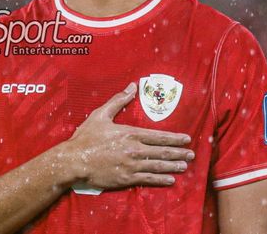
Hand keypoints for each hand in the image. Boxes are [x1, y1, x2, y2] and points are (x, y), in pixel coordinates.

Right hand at [62, 82, 193, 188]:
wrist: (74, 161)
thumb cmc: (86, 137)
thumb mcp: (101, 114)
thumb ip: (118, 100)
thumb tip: (132, 86)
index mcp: (130, 133)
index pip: (158, 136)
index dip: (174, 138)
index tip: (187, 139)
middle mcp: (134, 150)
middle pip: (162, 152)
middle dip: (178, 153)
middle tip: (192, 154)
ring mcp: (131, 165)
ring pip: (158, 166)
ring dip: (173, 166)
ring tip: (185, 166)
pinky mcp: (126, 179)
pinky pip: (147, 179)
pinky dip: (160, 180)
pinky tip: (170, 180)